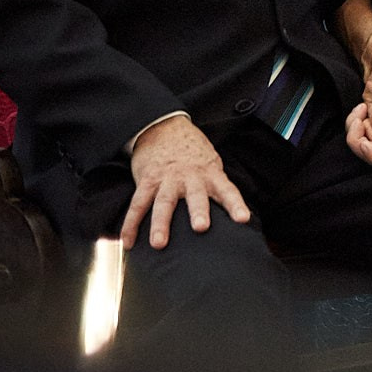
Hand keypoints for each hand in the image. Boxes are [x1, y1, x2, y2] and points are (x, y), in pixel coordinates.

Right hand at [122, 117, 250, 248]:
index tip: (243, 219)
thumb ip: (215, 186)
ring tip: (159, 244)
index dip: (236, 204)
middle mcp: (190, 176)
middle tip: (201, 228)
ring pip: (164, 202)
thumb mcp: (209, 164)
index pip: (227, 190)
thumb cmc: (192, 153)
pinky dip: (131, 225)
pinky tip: (128, 243)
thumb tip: (231, 215)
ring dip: (161, 224)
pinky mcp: (147, 180)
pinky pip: (138, 204)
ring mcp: (167, 178)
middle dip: (199, 211)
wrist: (165, 127)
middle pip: (196, 195)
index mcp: (210, 173)